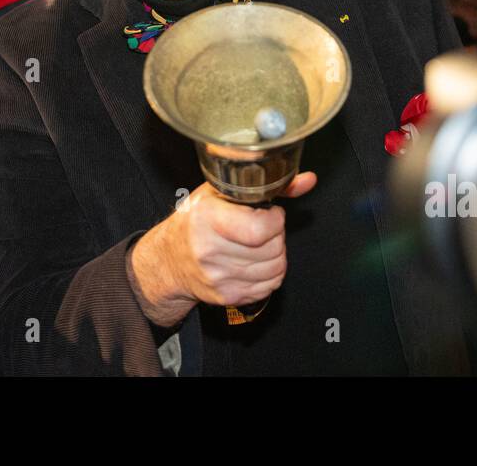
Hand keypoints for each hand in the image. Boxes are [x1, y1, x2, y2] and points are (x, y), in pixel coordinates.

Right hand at [128, 172, 316, 326]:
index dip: (275, 220)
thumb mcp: (221, 192)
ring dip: (275, 254)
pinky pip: (269, 286)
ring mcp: (218, 276)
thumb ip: (269, 186)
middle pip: (272, 249)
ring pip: (276, 268)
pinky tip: (255, 261)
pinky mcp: (226, 295)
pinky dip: (270, 273)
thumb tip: (307, 180)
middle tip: (262, 227)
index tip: (269, 213)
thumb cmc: (195, 221)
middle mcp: (209, 250)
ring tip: (259, 244)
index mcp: (207, 218)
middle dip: (276, 235)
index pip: (259, 229)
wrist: (169, 260)